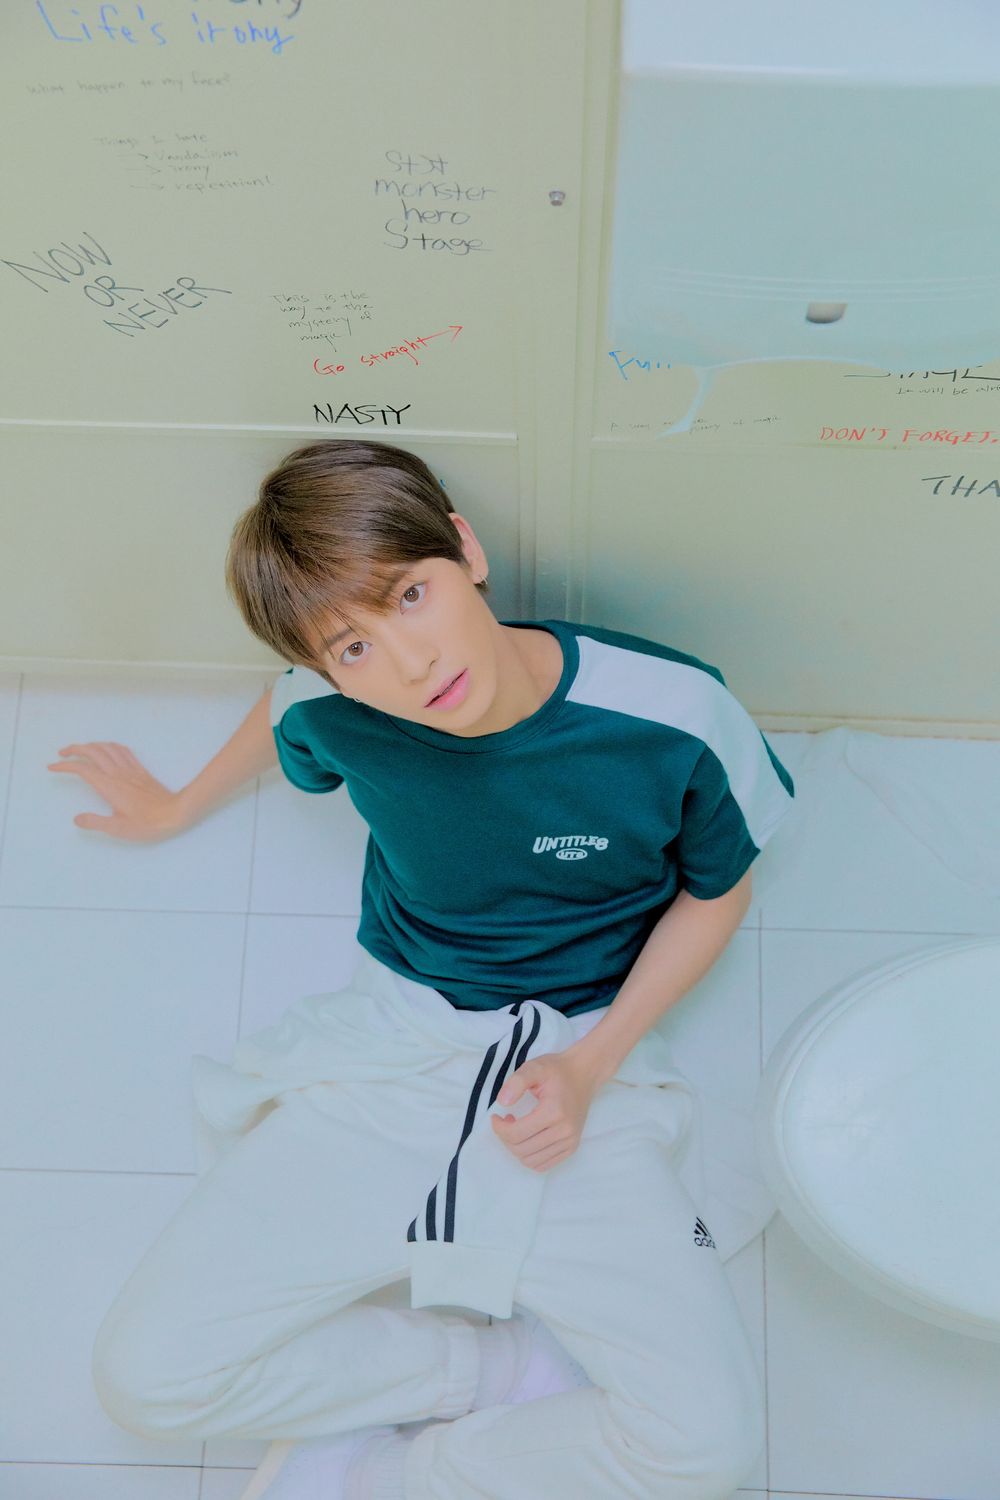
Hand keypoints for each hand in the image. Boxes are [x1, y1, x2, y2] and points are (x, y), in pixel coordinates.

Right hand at [46, 742, 183, 841]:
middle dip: (75, 749)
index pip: (83, 769)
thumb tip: (77, 818)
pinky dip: (111, 746)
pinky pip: (124, 751)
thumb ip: (96, 822)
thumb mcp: (119, 828)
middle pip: (93, 751)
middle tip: (62, 754)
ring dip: (92, 745)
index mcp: (109, 786)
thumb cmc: (148, 824)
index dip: (65, 766)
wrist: (176, 813)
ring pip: (108, 748)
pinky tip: (108, 750)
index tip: (53, 767)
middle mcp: (118, 774)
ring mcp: (131, 770)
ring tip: (81, 750)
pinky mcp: (141, 771)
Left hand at [490, 1050, 599, 1172]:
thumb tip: (502, 1103)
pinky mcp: (571, 1148)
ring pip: (530, 1161)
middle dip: (506, 1138)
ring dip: (516, 1148)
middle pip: (521, 1150)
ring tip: (517, 1128)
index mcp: (554, 1112)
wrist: (584, 1074)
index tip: (496, 1116)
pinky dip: (529, 1157)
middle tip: (506, 1121)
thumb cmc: (557, 1071)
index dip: (499, 1128)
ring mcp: (570, 1142)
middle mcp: (564, 1131)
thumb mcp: (534, 1067)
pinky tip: (528, 1138)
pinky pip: (543, 1165)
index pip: (516, 1134)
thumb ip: (516, 1083)